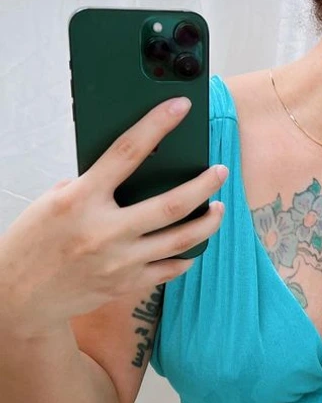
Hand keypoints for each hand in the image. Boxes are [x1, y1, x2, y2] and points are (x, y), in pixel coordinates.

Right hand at [0, 97, 225, 334]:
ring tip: (219, 208)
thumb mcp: (53, 201)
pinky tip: (194, 244)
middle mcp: (104, 230)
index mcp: (80, 199)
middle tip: (220, 172)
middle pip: (170, 204)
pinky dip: (186, 255)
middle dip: (203, 185)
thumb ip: (91, 186)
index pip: (126, 152)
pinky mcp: (126, 284)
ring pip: (180, 239)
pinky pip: (169, 268)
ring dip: (208, 222)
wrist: (18, 296)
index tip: (180, 107)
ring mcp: (119, 261)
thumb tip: (132, 170)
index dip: (157, 125)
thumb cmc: (33, 242)